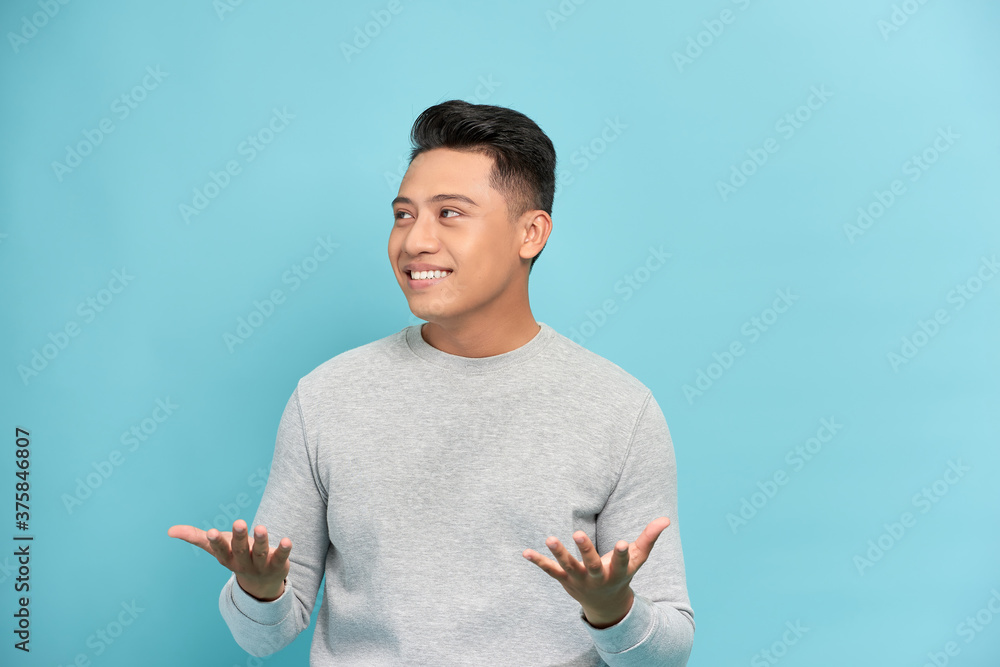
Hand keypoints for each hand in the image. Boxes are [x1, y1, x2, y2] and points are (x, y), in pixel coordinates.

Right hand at [168, 519, 291, 600]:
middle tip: (239, 522)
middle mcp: (242, 562)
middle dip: (239, 537)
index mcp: (227, 557)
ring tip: (261, 527)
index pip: (220, 550)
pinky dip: (284, 549)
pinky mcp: (277, 565)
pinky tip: (287, 540)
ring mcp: (260, 565)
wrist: (261, 581)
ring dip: (260, 540)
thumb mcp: (216, 548)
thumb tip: (170, 531)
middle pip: (240, 550)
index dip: (216, 542)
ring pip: (260, 552)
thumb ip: (195, 537)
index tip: (211, 531)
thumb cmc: (235, 556)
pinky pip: (280, 557)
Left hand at [522, 517, 670, 626]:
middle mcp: (597, 578)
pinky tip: (525, 552)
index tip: (620, 542)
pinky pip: (550, 571)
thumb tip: (666, 518)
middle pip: (591, 565)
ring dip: (559, 553)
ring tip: (549, 538)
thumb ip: (649, 538)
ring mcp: (579, 580)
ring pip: (568, 567)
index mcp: (617, 573)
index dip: (620, 553)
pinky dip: (538, 562)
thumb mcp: (637, 559)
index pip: (620, 563)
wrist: (605, 605)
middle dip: (585, 550)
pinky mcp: (565, 580)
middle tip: (577, 533)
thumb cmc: (622, 574)